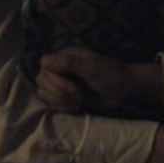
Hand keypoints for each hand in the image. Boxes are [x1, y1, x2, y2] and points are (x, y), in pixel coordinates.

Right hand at [35, 46, 163, 111]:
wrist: (122, 89)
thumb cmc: (110, 75)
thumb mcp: (93, 67)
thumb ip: (71, 63)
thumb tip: (47, 60)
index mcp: (66, 56)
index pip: (45, 63)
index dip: (54, 78)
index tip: (72, 87)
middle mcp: (60, 67)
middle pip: (41, 79)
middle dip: (59, 92)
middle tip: (79, 95)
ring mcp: (60, 82)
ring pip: (42, 92)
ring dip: (59, 100)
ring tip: (78, 101)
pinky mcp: (62, 95)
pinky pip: (49, 102)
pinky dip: (60, 106)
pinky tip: (75, 106)